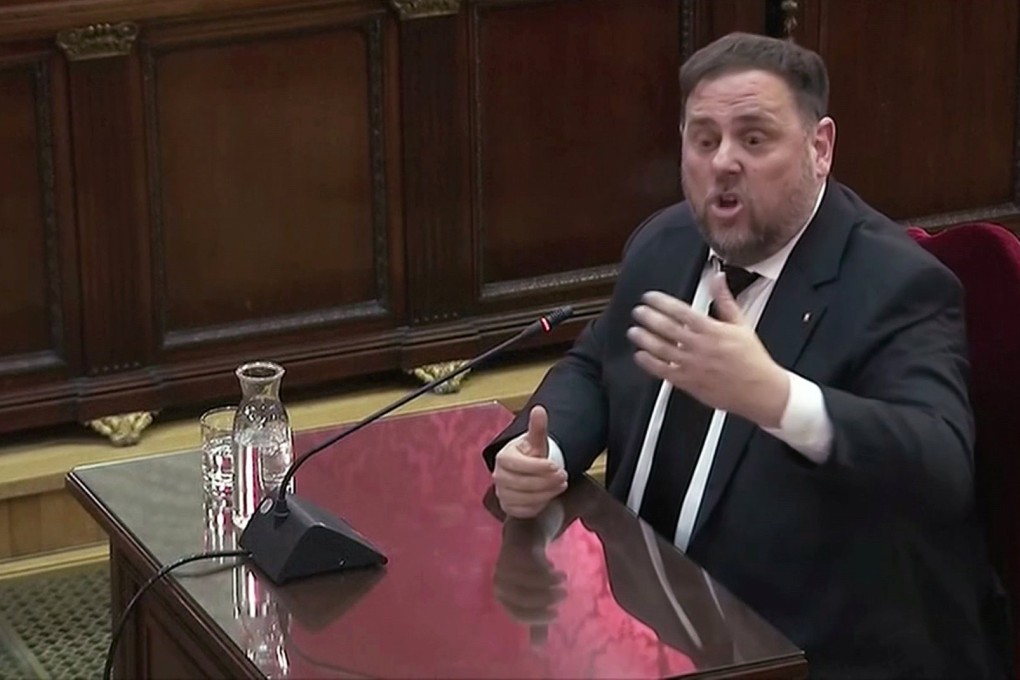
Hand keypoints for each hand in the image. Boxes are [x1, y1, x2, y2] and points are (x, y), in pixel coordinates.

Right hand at [492, 406, 568, 517]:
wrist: (525, 471)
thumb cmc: (530, 454)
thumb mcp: (536, 440)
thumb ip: (537, 427)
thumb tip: (539, 409)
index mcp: (503, 458)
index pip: (519, 465)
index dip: (539, 467)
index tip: (556, 466)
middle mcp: (498, 476)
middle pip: (523, 484)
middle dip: (546, 481)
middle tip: (564, 477)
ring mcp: (502, 494)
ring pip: (524, 498)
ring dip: (546, 493)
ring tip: (560, 485)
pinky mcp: (508, 508)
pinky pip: (524, 511)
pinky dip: (539, 505)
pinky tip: (549, 496)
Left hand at [493, 517, 566, 632]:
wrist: (522, 538)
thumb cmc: (527, 573)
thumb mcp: (531, 596)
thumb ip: (536, 621)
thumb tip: (539, 648)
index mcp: (503, 598)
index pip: (518, 613)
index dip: (537, 616)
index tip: (556, 614)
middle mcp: (499, 582)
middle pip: (521, 595)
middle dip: (545, 598)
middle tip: (564, 595)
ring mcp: (504, 564)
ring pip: (524, 577)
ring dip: (546, 580)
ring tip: (563, 579)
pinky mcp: (512, 547)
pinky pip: (526, 559)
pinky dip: (542, 565)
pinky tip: (552, 566)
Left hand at [626, 273, 789, 426]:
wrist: (760, 390)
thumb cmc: (752, 359)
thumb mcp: (741, 324)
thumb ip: (725, 299)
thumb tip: (718, 278)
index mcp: (713, 330)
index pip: (681, 311)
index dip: (662, 302)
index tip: (650, 297)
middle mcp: (700, 347)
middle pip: (668, 329)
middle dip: (649, 318)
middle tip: (638, 311)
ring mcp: (693, 365)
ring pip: (662, 350)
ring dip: (645, 339)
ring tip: (633, 331)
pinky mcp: (689, 382)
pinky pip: (664, 371)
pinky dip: (649, 363)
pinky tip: (640, 356)